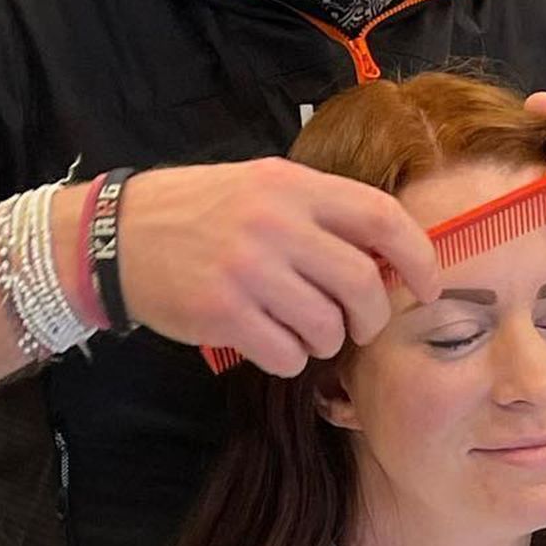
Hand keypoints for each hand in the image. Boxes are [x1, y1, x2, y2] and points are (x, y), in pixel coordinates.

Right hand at [119, 160, 440, 375]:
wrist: (118, 236)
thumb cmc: (198, 212)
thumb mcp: (261, 186)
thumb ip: (319, 212)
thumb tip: (387, 256)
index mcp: (292, 186)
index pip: (381, 218)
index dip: (418, 257)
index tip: (427, 285)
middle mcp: (274, 224)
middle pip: (361, 283)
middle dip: (373, 316)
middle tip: (361, 326)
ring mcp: (247, 270)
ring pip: (327, 327)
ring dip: (327, 341)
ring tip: (306, 332)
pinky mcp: (222, 312)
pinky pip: (287, 354)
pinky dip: (290, 359)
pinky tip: (272, 344)